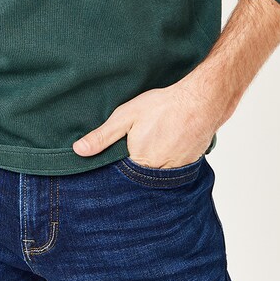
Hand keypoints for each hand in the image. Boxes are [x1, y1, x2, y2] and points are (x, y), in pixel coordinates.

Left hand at [72, 76, 218, 167]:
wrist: (200, 102)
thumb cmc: (163, 107)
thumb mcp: (126, 116)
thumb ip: (103, 136)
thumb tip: (79, 151)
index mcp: (139, 163)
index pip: (120, 177)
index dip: (114, 169)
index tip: (113, 159)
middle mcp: (158, 174)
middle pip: (138, 179)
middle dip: (132, 169)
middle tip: (135, 147)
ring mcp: (175, 173)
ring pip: (154, 177)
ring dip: (149, 168)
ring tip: (151, 146)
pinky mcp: (187, 169)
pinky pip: (171, 173)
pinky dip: (165, 164)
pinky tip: (164, 148)